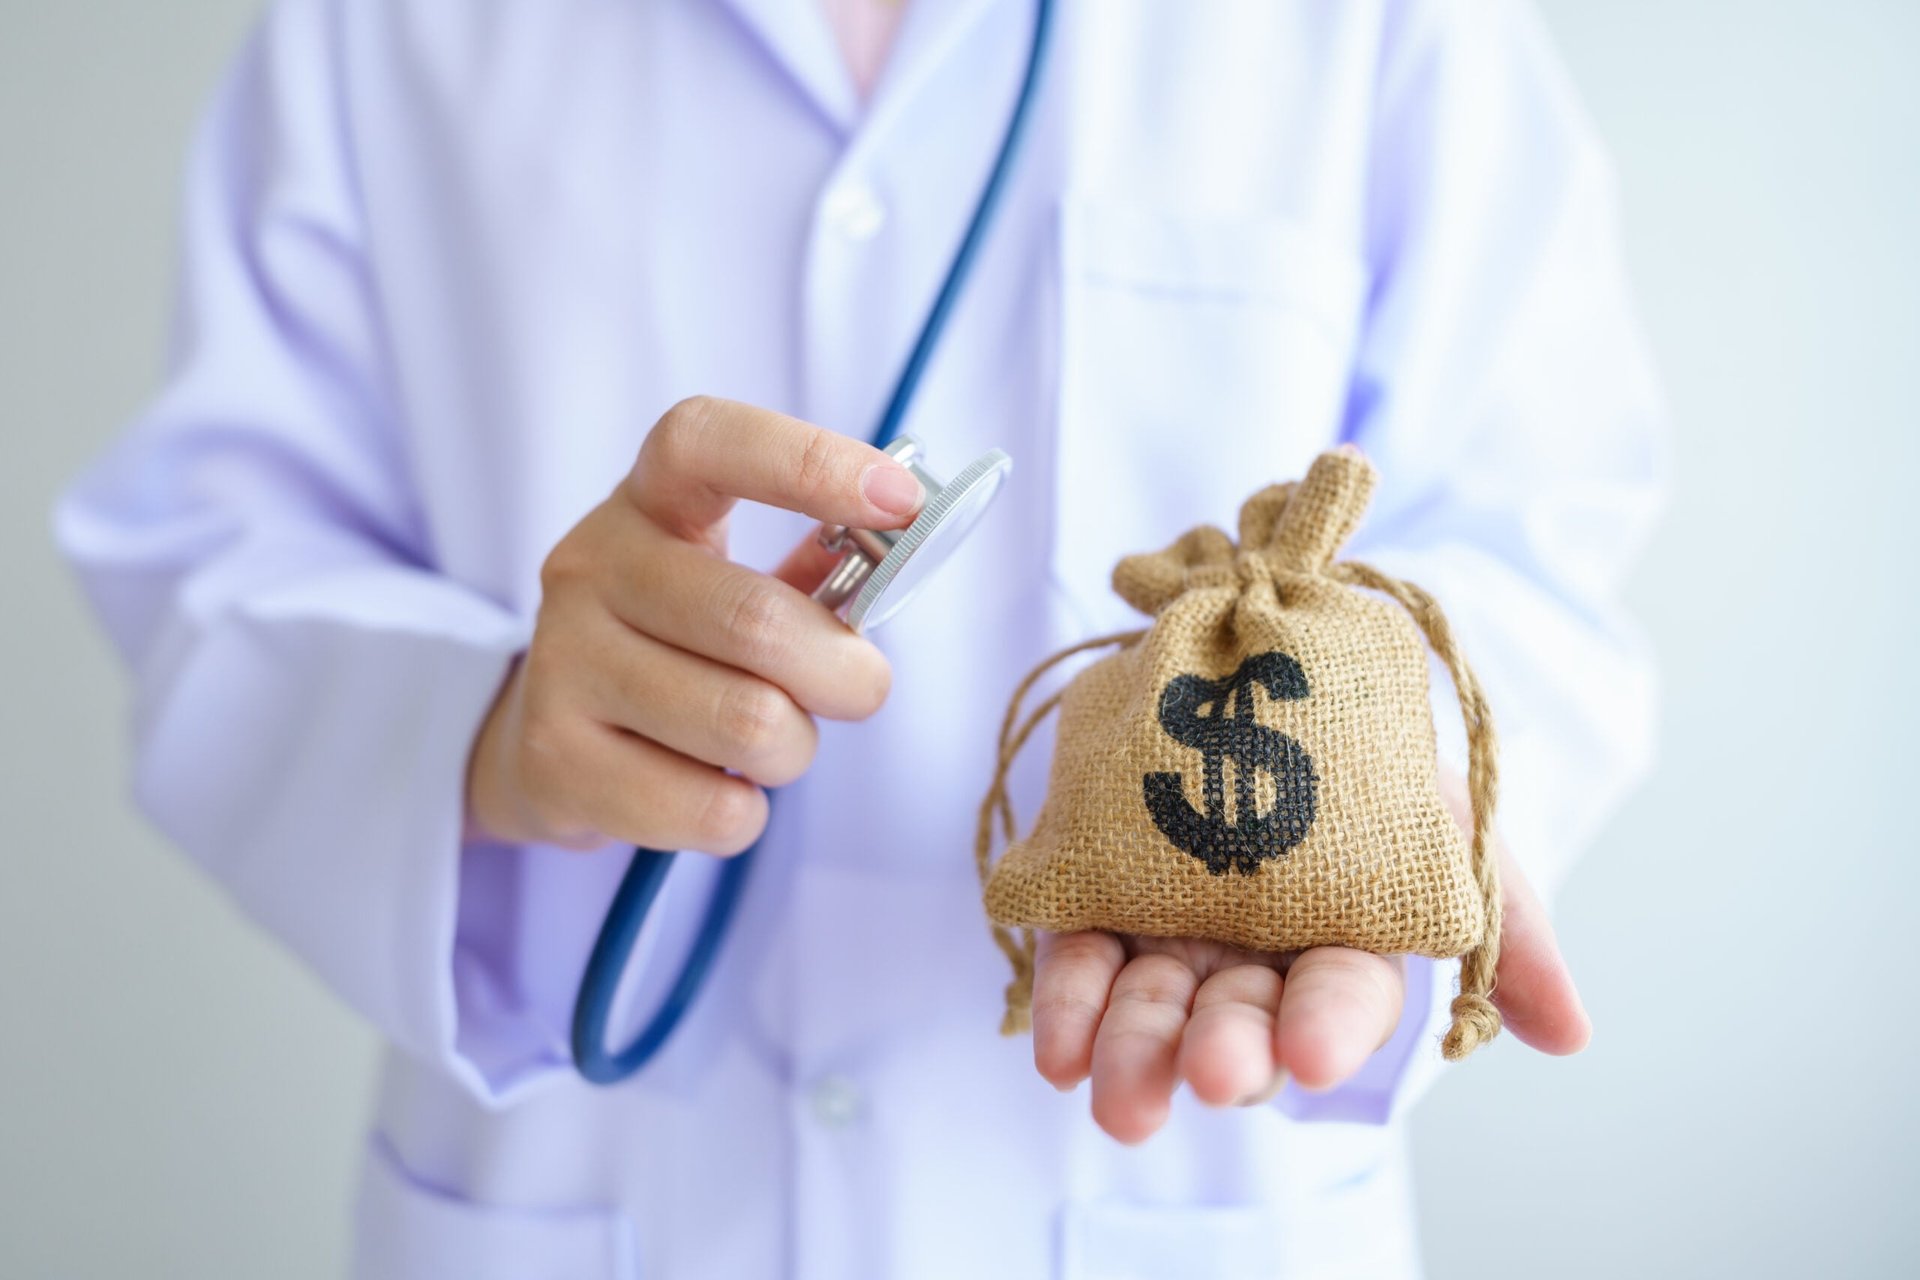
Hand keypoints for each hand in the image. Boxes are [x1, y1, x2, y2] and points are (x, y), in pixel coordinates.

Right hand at [465, 396, 923, 851]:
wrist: (548, 745)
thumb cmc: (681, 650)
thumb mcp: (732, 583)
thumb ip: (818, 569)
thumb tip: (905, 546)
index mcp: (648, 502)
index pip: (707, 444)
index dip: (809, 461)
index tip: (902, 500)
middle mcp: (589, 567)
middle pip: (757, 621)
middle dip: (846, 674)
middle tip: (859, 690)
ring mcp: (561, 663)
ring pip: (747, 724)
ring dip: (794, 751)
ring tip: (769, 743)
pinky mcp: (555, 761)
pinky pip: (712, 810)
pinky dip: (746, 814)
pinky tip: (717, 791)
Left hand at [1029, 768, 1591, 1143]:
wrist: (1245, 658)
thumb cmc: (1357, 746)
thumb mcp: (1445, 812)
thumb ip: (1505, 920)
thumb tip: (1574, 1037)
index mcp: (1341, 942)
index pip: (1342, 999)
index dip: (1330, 1028)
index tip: (1314, 1058)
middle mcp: (1255, 953)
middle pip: (1239, 1018)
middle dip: (1225, 1049)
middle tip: (1213, 1074)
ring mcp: (1171, 932)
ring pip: (1152, 1005)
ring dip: (1133, 1051)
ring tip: (1111, 1094)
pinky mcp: (1096, 903)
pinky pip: (1079, 961)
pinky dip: (1069, 1007)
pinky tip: (1055, 1054)